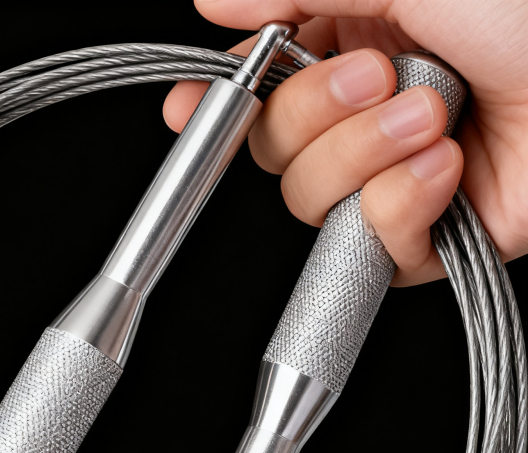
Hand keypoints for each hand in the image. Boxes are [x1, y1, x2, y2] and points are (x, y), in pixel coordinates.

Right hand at [164, 0, 527, 285]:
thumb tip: (215, 0)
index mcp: (351, 52)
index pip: (258, 91)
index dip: (215, 103)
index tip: (188, 107)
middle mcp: (361, 122)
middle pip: (270, 150)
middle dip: (315, 116)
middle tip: (377, 76)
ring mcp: (384, 182)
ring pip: (306, 201)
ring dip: (365, 156)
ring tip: (434, 117)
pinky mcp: (416, 238)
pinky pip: (365, 245)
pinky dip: (401, 207)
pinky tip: (447, 168)